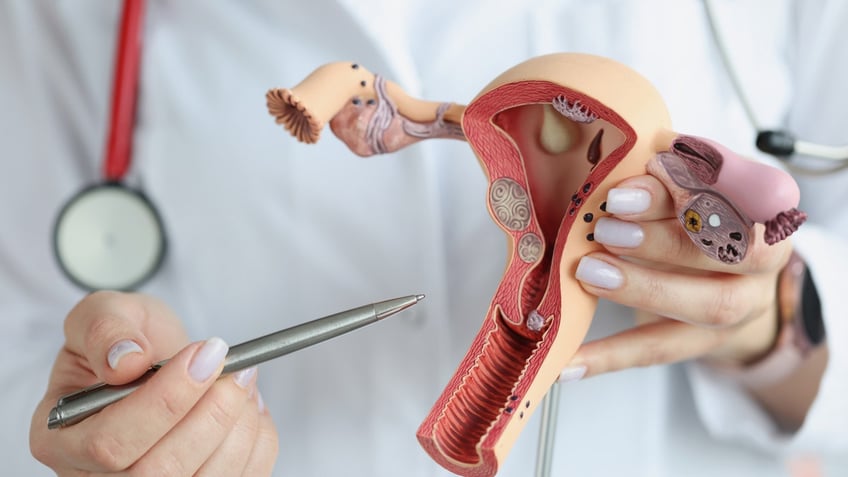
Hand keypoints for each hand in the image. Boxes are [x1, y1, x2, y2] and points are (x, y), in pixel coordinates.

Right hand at [30, 291, 278, 475]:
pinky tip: (249, 407)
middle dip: (211, 416)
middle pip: (159, 472)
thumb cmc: (128, 340)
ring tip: (243, 381)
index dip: (166, 400)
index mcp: (62, 437)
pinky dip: (257, 443)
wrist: (155, 360)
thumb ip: (105, 328)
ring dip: (238, 428)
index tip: (206, 354)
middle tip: (236, 369)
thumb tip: (126, 361)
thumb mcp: (105, 313)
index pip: (110, 443)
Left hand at [563, 175, 792, 378]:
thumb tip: (620, 152)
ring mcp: (742, 306)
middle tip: (608, 228)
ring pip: (708, 306)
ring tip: (589, 272)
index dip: (699, 179)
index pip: (740, 189)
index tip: (652, 164)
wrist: (723, 276)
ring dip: (644, 288)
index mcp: (761, 204)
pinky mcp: (708, 343)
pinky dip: (611, 356)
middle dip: (666, 237)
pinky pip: (660, 350)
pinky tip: (569, 363)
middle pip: (731, 251)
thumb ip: (660, 173)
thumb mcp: (679, 187)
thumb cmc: (691, 216)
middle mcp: (762, 258)